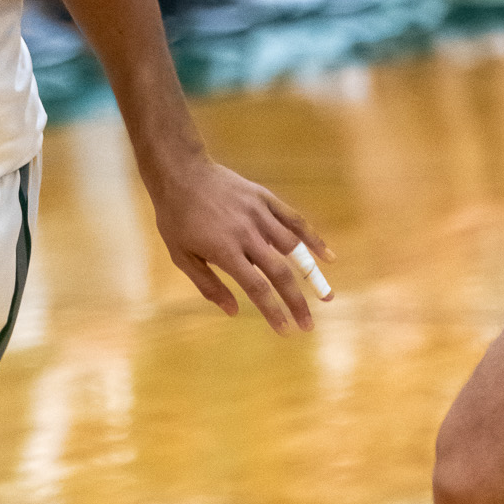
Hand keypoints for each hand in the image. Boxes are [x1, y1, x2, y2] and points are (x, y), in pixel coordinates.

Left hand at [150, 155, 331, 334]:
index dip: (273, 312)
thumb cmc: (176, 218)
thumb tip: (233, 312)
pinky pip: (294, 220)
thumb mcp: (181, 256)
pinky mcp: (265, 199)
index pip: (257, 288)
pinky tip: (327, 255)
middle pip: (280, 273)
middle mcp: (247, 234)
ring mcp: (259, 214)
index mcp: (225, 251)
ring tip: (326, 296)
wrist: (181, 173)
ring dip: (312, 274)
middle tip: (308, 325)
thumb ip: (208, 284)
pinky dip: (313, 237)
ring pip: (294, 247)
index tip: (285, 330)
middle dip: (297, 302)